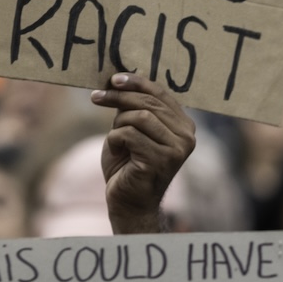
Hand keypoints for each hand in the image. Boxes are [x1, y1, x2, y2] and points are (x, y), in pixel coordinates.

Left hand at [91, 73, 195, 233]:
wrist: (128, 202)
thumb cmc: (128, 165)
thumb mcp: (133, 130)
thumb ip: (135, 109)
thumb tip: (120, 79)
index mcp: (184, 126)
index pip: (161, 94)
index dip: (137, 82)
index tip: (114, 79)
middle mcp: (186, 137)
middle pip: (149, 103)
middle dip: (119, 97)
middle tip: (96, 97)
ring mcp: (176, 150)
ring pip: (139, 117)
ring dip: (118, 125)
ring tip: (115, 140)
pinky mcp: (160, 160)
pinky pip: (129, 135)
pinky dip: (115, 140)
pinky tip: (117, 152)